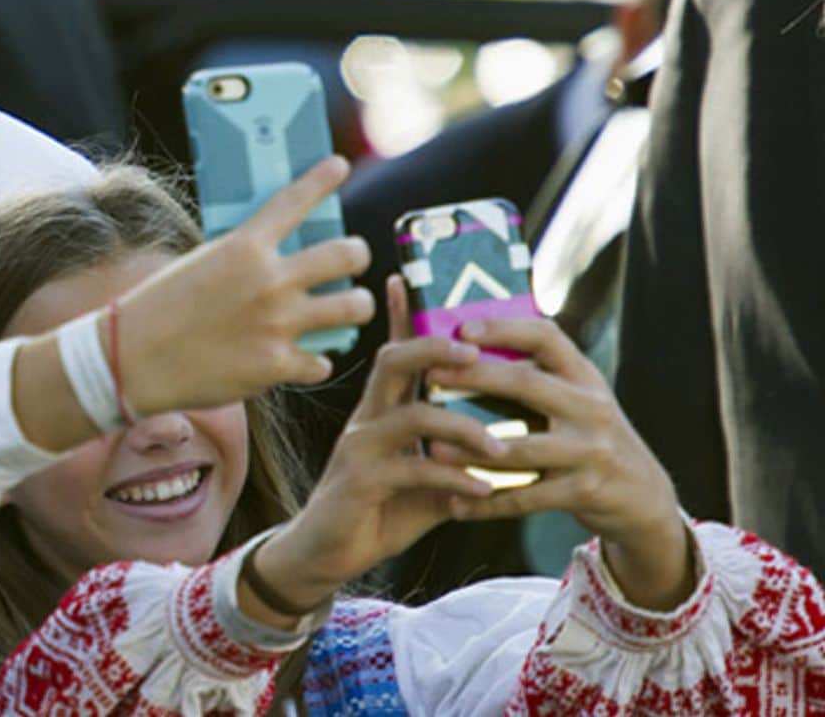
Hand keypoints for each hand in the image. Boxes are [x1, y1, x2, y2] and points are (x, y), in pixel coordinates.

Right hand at [116, 156, 374, 415]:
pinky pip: (323, 361)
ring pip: (354, 307)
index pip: (294, 201)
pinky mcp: (277, 365)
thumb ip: (242, 258)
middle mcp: (269, 281)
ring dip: (354, 306)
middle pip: (347, 255)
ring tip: (347, 308)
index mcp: (243, 247)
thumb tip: (278, 257)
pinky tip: (303, 358)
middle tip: (352, 259)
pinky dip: (314, 360)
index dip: (322, 179)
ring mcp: (278, 324)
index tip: (338, 166)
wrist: (133, 359)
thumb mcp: (199, 264)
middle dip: (357, 255)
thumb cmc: (159, 308)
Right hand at [243, 277, 497, 621]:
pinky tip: (481, 492)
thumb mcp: (421, 475)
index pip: (395, 350)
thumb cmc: (377, 509)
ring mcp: (360, 448)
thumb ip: (452, 454)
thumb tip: (505, 440)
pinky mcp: (361, 483)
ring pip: (411, 416)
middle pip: (394, 362)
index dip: (403, 313)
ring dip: (462, 427)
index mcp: (381, 409)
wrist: (325, 553)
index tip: (410, 277)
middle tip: (475, 351)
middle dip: (434, 348)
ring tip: (499, 447)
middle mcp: (367, 419)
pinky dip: (454, 478)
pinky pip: (413, 469)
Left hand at [427, 316, 693, 609]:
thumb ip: (537, 376)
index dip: (505, 328)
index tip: (463, 327)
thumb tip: (468, 342)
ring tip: (430, 451)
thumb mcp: (578, 398)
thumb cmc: (590, 436)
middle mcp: (591, 407)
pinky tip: (456, 504)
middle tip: (430, 376)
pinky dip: (488, 504)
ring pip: (519, 449)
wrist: (644, 496)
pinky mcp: (584, 491)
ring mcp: (590, 450)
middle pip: (526, 383)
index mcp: (584, 376)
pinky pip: (527, 498)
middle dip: (474, 377)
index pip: (546, 337)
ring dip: (470, 450)